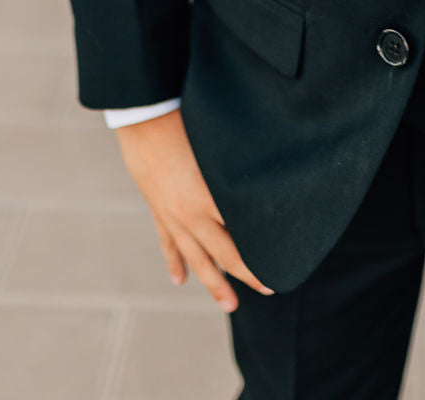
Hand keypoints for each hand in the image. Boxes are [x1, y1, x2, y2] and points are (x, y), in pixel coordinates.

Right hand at [115, 108, 273, 310]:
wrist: (144, 119)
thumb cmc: (187, 124)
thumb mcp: (220, 150)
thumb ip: (240, 173)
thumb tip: (265, 184)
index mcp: (210, 199)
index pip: (241, 238)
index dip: (259, 257)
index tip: (279, 268)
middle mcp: (191, 215)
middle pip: (223, 255)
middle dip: (246, 275)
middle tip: (268, 289)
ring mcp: (172, 216)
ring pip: (195, 257)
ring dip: (212, 283)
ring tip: (229, 304)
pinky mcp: (158, 210)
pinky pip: (168, 243)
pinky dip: (175, 262)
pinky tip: (180, 280)